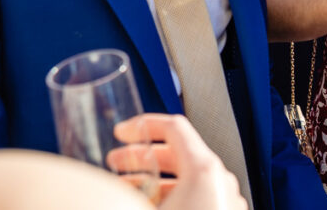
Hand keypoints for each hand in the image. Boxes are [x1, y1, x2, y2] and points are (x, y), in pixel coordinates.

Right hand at [109, 114, 245, 209]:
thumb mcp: (142, 207)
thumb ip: (121, 193)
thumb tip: (99, 190)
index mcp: (204, 170)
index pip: (174, 127)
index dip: (142, 125)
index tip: (121, 132)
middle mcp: (222, 181)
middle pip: (181, 152)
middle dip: (144, 154)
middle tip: (117, 160)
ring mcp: (228, 200)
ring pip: (189, 177)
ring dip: (156, 178)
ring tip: (128, 187)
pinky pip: (199, 196)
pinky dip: (175, 194)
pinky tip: (152, 203)